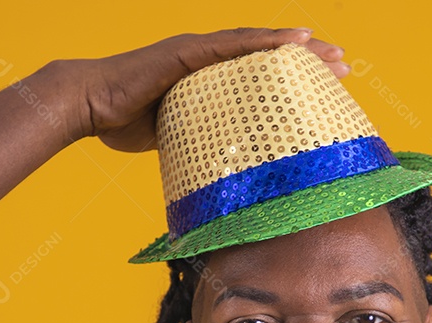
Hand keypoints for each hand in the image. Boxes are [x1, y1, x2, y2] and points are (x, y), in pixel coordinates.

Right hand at [75, 28, 347, 151]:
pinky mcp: (187, 52)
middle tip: (343, 66)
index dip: (292, 76)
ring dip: (297, 48)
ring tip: (331, 52)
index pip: (258, 75)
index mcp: (206, 78)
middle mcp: (206, 59)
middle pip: (266, 56)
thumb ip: (200, 140)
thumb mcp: (174, 135)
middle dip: (307, 59)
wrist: (87, 104)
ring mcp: (198, 51)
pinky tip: (296, 41)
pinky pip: (233, 45)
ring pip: (258, 45)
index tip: (325, 84)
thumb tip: (222, 172)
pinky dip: (267, 42)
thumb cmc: (122, 122)